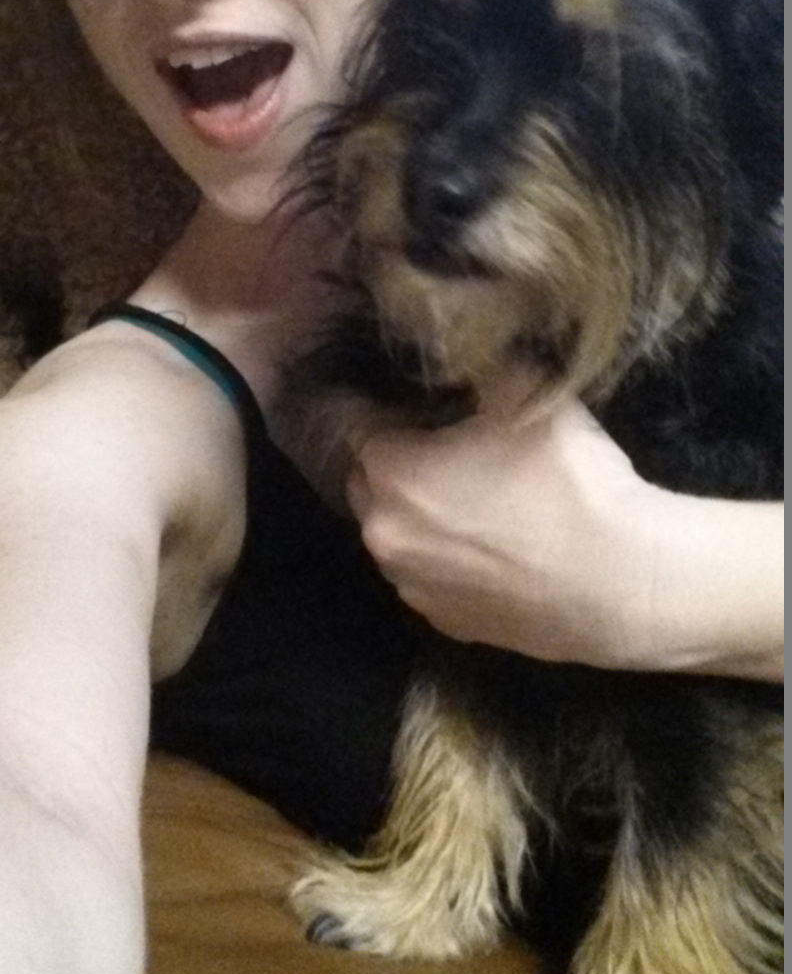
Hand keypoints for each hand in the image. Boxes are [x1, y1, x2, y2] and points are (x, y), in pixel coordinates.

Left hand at [346, 372, 657, 668]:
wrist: (622, 585)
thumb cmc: (570, 482)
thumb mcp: (529, 394)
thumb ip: (479, 367)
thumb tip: (459, 350)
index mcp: (390, 472)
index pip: (352, 422)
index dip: (379, 406)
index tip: (408, 399)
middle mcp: (382, 534)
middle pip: (368, 482)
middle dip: (395, 463)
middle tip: (446, 448)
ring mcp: (411, 587)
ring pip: (397, 534)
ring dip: (418, 515)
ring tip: (473, 501)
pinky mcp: (444, 624)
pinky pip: (429, 577)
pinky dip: (446, 561)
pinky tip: (490, 548)